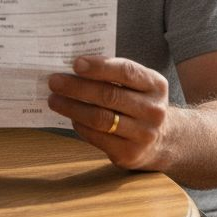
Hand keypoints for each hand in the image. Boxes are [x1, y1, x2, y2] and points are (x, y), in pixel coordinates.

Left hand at [47, 56, 169, 170]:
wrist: (163, 139)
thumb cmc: (139, 103)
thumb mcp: (139, 84)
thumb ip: (114, 73)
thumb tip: (74, 67)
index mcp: (156, 85)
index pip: (126, 71)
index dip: (99, 66)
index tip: (75, 63)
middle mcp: (153, 110)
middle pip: (109, 95)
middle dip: (77, 87)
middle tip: (55, 81)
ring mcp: (143, 134)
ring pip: (100, 118)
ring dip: (72, 107)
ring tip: (54, 99)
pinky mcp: (130, 153)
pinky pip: (97, 137)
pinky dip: (79, 125)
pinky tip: (70, 116)